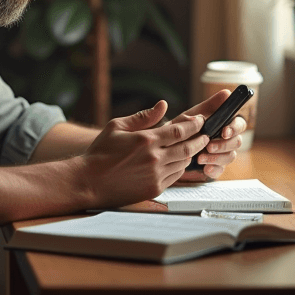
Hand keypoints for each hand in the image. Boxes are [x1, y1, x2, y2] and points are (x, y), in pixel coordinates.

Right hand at [80, 101, 209, 207]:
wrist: (89, 181)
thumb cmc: (100, 152)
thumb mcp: (117, 126)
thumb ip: (143, 116)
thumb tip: (163, 105)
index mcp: (146, 140)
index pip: (179, 130)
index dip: (194, 125)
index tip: (200, 121)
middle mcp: (154, 158)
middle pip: (188, 147)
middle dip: (200, 139)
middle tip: (205, 134)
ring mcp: (156, 175)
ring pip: (184, 163)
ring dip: (191, 154)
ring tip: (193, 146)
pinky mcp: (154, 189)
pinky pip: (175, 177)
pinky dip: (180, 168)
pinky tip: (178, 162)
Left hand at [170, 90, 246, 182]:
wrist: (160, 150)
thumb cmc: (176, 129)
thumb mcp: (190, 115)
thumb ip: (208, 105)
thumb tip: (227, 92)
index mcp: (220, 123)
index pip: (238, 123)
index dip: (235, 127)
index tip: (224, 131)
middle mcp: (223, 137)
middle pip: (237, 141)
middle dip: (225, 145)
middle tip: (209, 146)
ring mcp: (220, 152)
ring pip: (230, 156)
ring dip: (218, 157)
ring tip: (201, 158)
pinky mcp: (214, 166)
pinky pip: (221, 169)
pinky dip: (214, 169)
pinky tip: (205, 169)